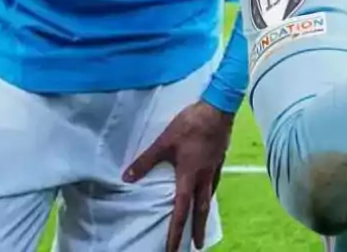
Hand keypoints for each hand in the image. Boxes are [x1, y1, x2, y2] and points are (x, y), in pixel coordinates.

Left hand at [124, 100, 233, 251]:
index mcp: (189, 176)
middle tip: (197, 247)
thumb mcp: (164, 142)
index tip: (172, 249)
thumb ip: (146, 161)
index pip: (182, 210)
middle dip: (197, 230)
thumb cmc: (190, 125)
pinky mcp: (219, 159)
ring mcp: (214, 169)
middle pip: (201, 210)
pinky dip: (210, 194)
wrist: (218, 108)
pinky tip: (207, 190)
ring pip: (210, 197)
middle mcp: (204, 177)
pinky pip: (214, 184)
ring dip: (205, 213)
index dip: (176, 231)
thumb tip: (126, 177)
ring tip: (202, 223)